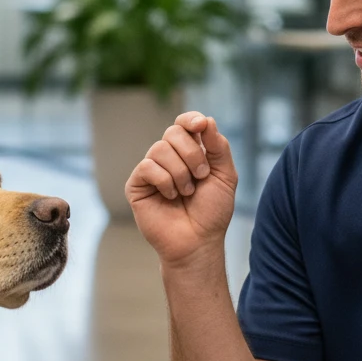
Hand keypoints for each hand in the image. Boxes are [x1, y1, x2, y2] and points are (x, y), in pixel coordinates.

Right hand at [125, 112, 237, 268]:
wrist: (198, 241)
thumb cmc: (212, 212)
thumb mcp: (225, 176)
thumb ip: (218, 146)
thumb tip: (206, 120)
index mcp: (189, 152)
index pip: (184, 123)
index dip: (190, 119)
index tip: (200, 126)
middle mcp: (168, 157)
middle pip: (173, 132)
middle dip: (192, 153)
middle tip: (201, 176)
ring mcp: (151, 170)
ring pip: (160, 148)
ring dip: (180, 172)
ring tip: (187, 192)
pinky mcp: (136, 185)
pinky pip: (148, 167)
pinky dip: (165, 181)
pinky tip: (170, 197)